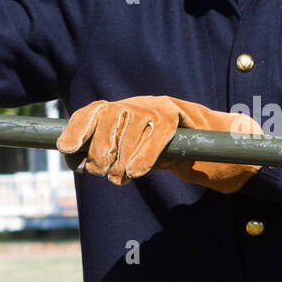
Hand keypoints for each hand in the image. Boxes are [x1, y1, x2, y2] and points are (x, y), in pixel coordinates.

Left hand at [57, 96, 261, 193]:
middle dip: (99, 149)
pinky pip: (158, 133)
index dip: (78, 128)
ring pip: (131, 125)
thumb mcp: (138, 153)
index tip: (65, 148)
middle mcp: (139, 103)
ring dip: (121, 156)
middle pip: (109, 118)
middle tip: (99, 173)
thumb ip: (113, 154)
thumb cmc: (172, 152)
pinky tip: (137, 173)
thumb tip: (80, 164)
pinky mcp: (180, 115)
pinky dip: (145, 155)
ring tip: (120, 178)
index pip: (94, 112)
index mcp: (125, 110)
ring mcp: (159, 106)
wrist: (217, 145)